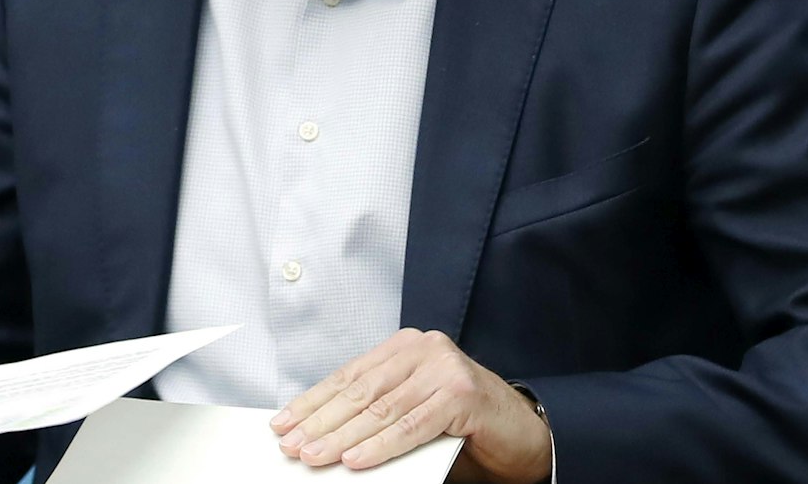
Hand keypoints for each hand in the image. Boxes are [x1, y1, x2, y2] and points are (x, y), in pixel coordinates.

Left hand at [270, 328, 550, 483]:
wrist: (524, 434)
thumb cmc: (464, 425)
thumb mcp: (412, 411)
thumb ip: (376, 415)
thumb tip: (322, 436)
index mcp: (405, 348)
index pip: (348, 376)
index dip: (313, 402)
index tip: (284, 424)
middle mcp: (423, 349)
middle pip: (360, 391)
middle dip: (321, 422)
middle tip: (292, 445)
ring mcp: (444, 368)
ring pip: (382, 409)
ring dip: (342, 437)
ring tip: (315, 456)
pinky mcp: (462, 394)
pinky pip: (412, 426)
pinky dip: (380, 446)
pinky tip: (356, 459)